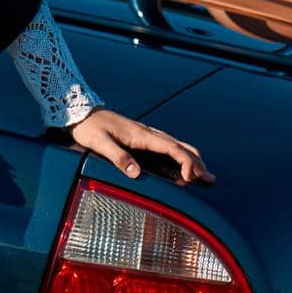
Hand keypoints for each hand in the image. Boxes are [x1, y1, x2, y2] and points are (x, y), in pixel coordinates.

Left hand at [66, 106, 215, 184]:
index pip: (172, 148)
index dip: (185, 163)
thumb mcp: (100, 143)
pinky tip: (182, 166)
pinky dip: (180, 157)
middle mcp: (148, 133)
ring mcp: (146, 135)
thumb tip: (136, 173)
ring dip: (191, 159)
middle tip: (210, 179)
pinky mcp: (141, 138)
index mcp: (142, 135)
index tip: (190, 178)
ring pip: (177, 146)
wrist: (82, 112)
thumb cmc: (90, 128)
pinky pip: (167, 147)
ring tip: (203, 174)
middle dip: (197, 163)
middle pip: (181, 146)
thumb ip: (118, 157)